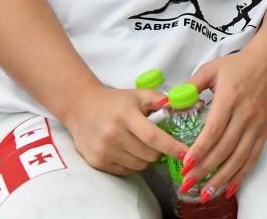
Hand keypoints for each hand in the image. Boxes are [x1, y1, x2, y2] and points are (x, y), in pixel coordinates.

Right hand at [58, 85, 183, 175]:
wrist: (81, 107)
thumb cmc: (115, 101)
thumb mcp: (138, 95)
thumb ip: (160, 100)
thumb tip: (180, 105)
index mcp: (126, 116)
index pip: (153, 136)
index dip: (171, 146)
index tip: (185, 153)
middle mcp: (113, 135)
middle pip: (148, 154)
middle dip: (159, 151)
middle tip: (157, 142)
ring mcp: (104, 150)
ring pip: (138, 165)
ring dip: (146, 158)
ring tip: (140, 145)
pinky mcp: (96, 162)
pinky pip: (125, 171)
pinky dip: (132, 164)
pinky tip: (128, 150)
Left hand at [180, 49, 266, 198]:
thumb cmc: (238, 65)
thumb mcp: (211, 70)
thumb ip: (191, 86)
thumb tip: (169, 103)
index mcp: (230, 97)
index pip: (214, 129)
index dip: (200, 149)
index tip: (185, 164)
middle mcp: (246, 113)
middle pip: (225, 147)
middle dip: (205, 168)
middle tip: (188, 183)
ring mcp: (258, 123)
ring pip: (240, 156)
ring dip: (222, 177)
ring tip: (206, 192)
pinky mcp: (265, 130)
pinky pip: (254, 157)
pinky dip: (242, 174)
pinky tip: (229, 187)